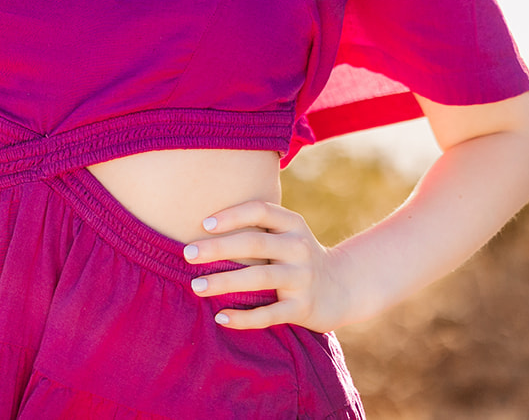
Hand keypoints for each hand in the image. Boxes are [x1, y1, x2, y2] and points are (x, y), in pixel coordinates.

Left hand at [181, 200, 358, 331]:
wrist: (340, 288)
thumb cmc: (297, 256)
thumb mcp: (286, 233)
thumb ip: (257, 226)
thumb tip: (201, 223)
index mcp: (293, 224)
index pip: (260, 211)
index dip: (232, 215)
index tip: (203, 224)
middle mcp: (299, 248)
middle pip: (254, 243)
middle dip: (218, 248)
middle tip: (187, 254)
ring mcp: (302, 278)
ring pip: (260, 278)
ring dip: (224, 282)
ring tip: (196, 286)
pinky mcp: (302, 307)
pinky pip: (269, 314)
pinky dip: (243, 318)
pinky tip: (220, 317)